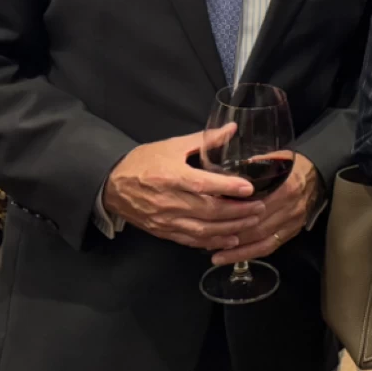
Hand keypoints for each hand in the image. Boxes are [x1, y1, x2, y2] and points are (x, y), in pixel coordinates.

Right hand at [102, 129, 264, 250]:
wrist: (111, 185)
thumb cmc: (144, 162)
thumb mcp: (172, 145)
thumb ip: (205, 139)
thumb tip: (233, 128)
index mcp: (171, 176)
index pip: (203, 184)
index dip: (227, 187)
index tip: (249, 188)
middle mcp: (169, 201)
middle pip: (208, 210)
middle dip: (237, 212)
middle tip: (260, 208)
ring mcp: (165, 219)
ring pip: (202, 230)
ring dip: (230, 229)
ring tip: (252, 223)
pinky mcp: (163, 232)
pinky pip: (191, 241)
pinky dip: (212, 242)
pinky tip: (230, 239)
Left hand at [210, 153, 322, 265]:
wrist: (317, 173)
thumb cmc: (292, 164)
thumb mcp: (275, 158)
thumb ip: (253, 166)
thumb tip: (224, 171)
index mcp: (285, 189)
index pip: (257, 208)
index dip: (234, 217)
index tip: (212, 221)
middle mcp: (290, 209)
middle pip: (257, 228)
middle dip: (232, 237)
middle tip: (207, 242)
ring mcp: (293, 222)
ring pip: (263, 242)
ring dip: (239, 251)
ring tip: (217, 256)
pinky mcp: (293, 231)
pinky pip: (271, 246)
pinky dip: (252, 253)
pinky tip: (235, 257)